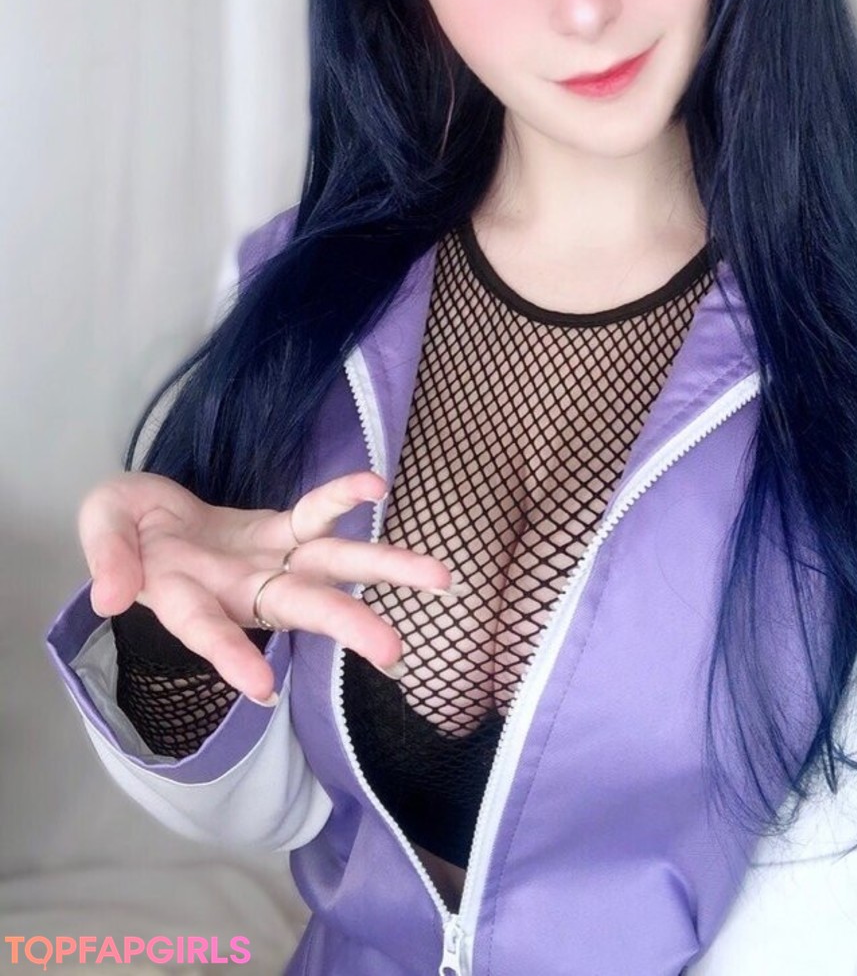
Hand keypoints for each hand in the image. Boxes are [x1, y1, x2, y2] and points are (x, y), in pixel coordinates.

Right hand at [77, 470, 455, 704]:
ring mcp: (267, 560)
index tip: (261, 688)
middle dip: (346, 625)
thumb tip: (109, 597)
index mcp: (188, 598)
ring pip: (330, 566)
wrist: (142, 514)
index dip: (231, 656)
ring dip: (383, 569)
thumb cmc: (122, 532)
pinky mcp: (279, 527)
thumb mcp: (98, 529)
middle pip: (298, 608)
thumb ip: (106, 559)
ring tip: (441, 577)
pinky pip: (314, 513)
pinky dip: (342, 498)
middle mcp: (240, 589)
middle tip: (396, 652)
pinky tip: (375, 484)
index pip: (209, 631)